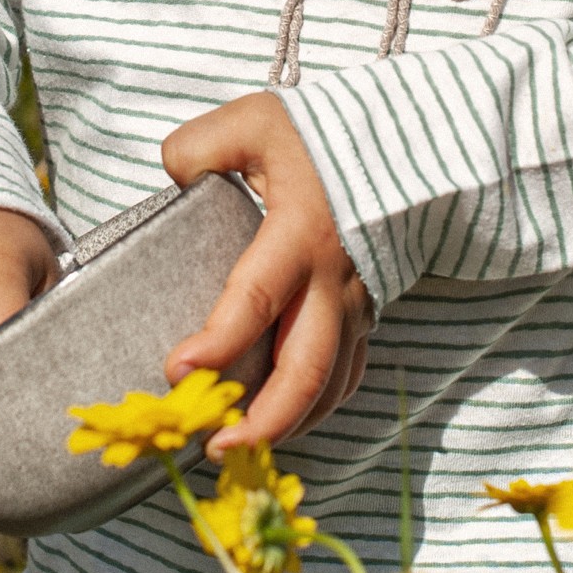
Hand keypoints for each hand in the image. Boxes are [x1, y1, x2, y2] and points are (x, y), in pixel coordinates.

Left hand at [162, 92, 371, 451]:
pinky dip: (315, 408)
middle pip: (305, 369)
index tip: (177, 372)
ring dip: (286, 424)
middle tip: (212, 448)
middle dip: (260, 419)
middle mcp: (332, 281)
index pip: (255, 299)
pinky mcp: (366, 314)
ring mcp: (356, 304)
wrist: (401, 146)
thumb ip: (201, 146)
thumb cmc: (322, 136)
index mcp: (300, 234)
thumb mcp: (256, 122)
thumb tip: (171, 177)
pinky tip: (280, 423)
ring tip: (236, 450)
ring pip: (328, 385)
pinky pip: (345, 375)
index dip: (217, 342)